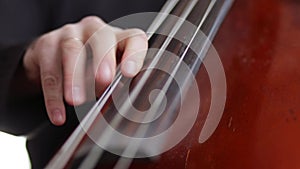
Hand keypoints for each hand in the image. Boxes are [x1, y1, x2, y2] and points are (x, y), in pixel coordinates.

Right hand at [23, 16, 147, 125]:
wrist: (54, 56)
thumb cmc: (90, 66)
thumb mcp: (109, 74)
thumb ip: (117, 85)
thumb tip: (120, 101)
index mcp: (117, 37)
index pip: (134, 39)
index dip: (134, 54)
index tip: (130, 73)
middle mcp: (94, 30)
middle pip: (101, 37)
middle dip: (103, 59)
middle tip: (104, 81)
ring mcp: (69, 34)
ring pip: (71, 50)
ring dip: (74, 77)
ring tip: (76, 100)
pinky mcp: (45, 45)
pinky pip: (49, 70)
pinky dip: (53, 95)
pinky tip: (58, 114)